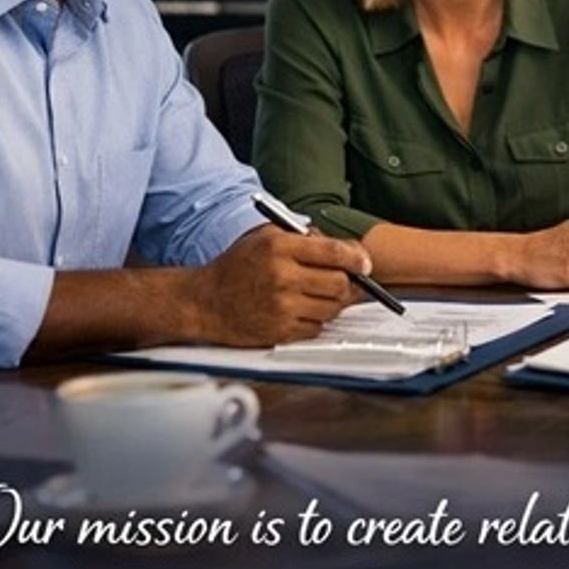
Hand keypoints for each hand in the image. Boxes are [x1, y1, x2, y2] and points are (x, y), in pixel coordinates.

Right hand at [186, 224, 369, 345]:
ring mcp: (282, 306)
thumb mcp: (265, 237)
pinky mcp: (280, 331)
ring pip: (333, 308)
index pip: (335, 252)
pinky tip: (302, 310)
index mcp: (280, 247)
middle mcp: (283, 276)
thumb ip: (303, 237)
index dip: (357, 258)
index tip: (364, 264)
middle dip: (348, 283)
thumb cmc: (237, 267)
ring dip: (333, 302)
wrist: (204, 302)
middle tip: (346, 281)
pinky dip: (316, 320)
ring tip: (319, 294)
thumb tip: (343, 247)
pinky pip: (317, 328)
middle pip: (340, 283)